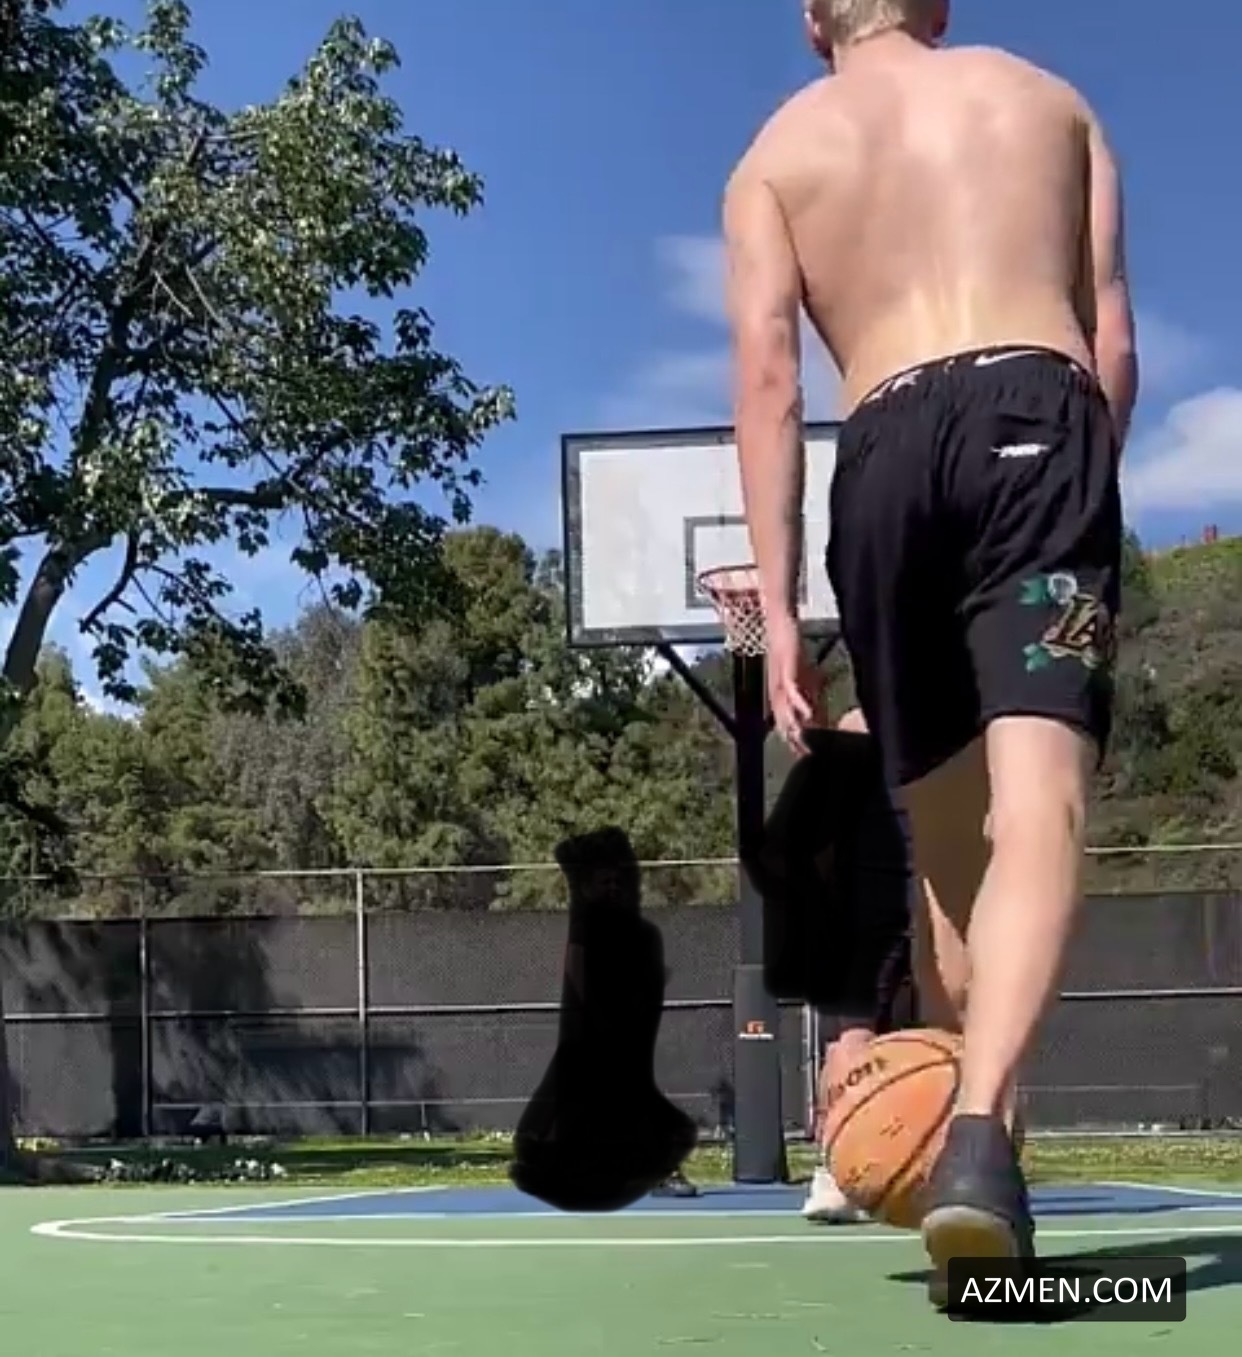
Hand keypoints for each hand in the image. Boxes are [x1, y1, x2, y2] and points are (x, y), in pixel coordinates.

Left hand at [765, 613, 814, 756]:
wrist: (780, 621)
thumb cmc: (790, 647)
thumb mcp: (802, 674)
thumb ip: (808, 692)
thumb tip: (816, 710)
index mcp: (779, 692)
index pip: (784, 720)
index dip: (791, 738)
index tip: (801, 754)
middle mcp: (777, 689)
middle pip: (782, 719)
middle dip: (791, 738)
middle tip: (803, 755)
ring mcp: (780, 680)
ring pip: (784, 708)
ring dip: (793, 726)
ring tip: (803, 741)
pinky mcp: (786, 668)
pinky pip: (792, 689)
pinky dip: (799, 703)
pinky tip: (808, 714)